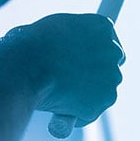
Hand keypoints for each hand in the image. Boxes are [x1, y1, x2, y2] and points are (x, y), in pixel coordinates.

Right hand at [0, 13, 124, 126]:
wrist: (26, 67)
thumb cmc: (29, 47)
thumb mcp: (49, 31)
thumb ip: (66, 39)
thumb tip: (57, 49)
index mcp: (101, 26)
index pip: (107, 42)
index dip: (93, 55)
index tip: (82, 63)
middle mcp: (113, 49)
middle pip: (110, 67)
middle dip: (93, 77)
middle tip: (69, 83)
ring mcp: (112, 76)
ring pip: (101, 92)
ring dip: (84, 96)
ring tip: (57, 95)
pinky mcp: (106, 99)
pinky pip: (92, 111)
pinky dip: (78, 114)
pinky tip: (58, 108)